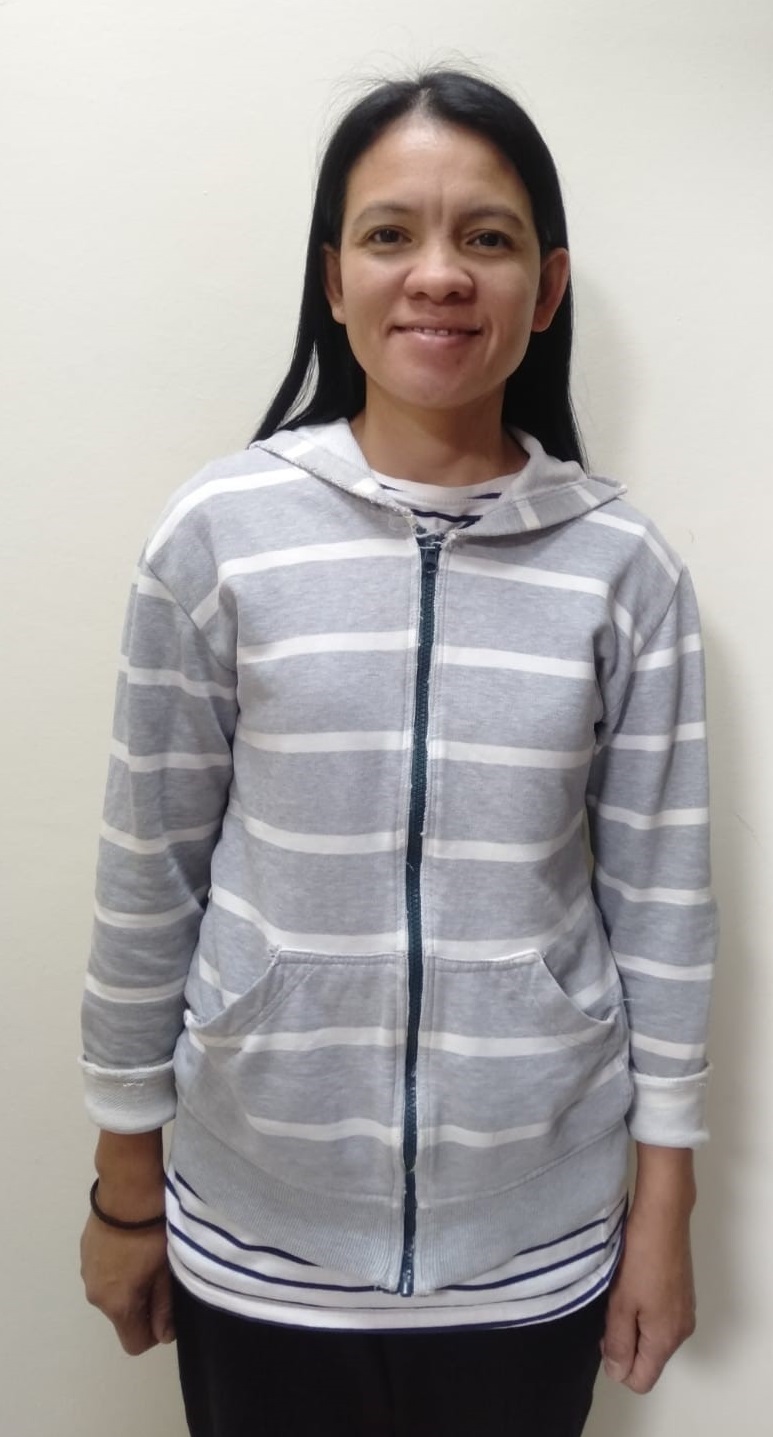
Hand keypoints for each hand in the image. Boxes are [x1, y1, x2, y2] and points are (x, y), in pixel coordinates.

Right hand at [80, 1212, 173, 1354]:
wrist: (127, 1191)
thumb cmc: (152, 1234)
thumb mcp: (166, 1271)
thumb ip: (164, 1308)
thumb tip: (163, 1336)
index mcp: (117, 1305)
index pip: (134, 1344)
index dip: (154, 1332)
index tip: (166, 1308)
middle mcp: (95, 1296)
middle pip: (122, 1317)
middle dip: (141, 1306)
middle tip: (159, 1276)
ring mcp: (86, 1273)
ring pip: (111, 1294)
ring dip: (128, 1285)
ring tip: (144, 1256)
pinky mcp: (84, 1252)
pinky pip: (103, 1273)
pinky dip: (116, 1268)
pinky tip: (129, 1244)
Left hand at [601, 1199, 695, 1392]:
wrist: (663, 1216)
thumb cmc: (640, 1258)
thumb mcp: (621, 1303)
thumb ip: (618, 1342)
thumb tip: (618, 1373)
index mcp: (666, 1339)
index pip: (641, 1380)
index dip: (619, 1365)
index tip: (607, 1333)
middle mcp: (681, 1331)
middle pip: (648, 1359)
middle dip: (625, 1342)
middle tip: (611, 1308)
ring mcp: (684, 1312)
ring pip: (652, 1337)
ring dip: (633, 1323)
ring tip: (622, 1291)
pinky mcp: (682, 1294)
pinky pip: (659, 1318)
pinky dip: (643, 1309)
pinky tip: (634, 1281)